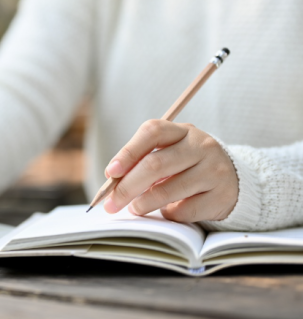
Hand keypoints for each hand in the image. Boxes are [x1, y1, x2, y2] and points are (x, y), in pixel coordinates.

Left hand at [103, 119, 237, 222]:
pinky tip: (167, 211)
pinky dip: (169, 213)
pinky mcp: (222, 196)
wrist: (234, 181)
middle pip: (155, 164)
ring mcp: (215, 171)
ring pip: (168, 190)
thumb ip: (144, 161)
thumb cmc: (189, 166)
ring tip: (134, 209)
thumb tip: (113, 181)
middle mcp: (201, 146)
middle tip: (111, 203)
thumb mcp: (170, 154)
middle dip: (127, 186)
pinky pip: (185, 210)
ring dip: (144, 203)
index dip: (128, 152)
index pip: (152, 132)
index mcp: (183, 131)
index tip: (111, 172)